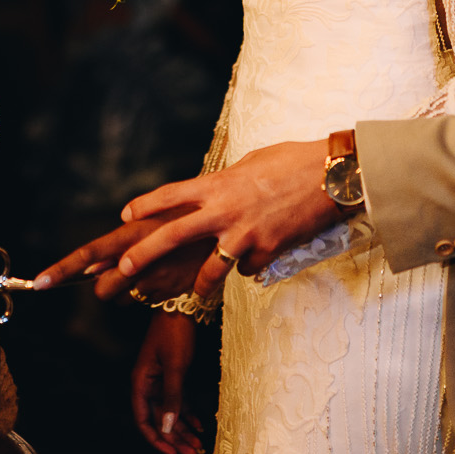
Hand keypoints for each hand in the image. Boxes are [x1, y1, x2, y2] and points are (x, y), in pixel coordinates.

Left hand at [35, 212, 208, 300]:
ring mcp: (159, 278)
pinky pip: (149, 302)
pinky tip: (169, 274)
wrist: (235, 218)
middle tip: (123, 269)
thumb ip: (123, 242)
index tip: (39, 282)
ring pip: (125, 299)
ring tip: (153, 267)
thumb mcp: (153, 217)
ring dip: (130, 290)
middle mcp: (142, 257)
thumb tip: (93, 267)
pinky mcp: (175, 292)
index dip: (61, 269)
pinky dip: (152, 293)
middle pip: (103, 289)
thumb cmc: (188, 214)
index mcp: (132, 232)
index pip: (88, 254)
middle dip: (105, 286)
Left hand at [118, 141, 336, 298]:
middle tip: (122, 269)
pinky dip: (249, 267)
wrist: (332, 176)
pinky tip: (259, 258)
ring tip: (195, 292)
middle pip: (173, 235)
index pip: (170, 195)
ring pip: (210, 270)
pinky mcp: (267, 252)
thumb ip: (227, 183)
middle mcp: (224, 210)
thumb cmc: (292, 161)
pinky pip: (247, 268)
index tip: (125, 214)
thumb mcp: (250, 163)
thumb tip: (215, 191)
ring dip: (201, 284)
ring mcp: (245, 234)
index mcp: (218, 184)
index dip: (145, 205)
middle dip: (144, 254)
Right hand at [131, 313, 201, 453]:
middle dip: (175, 439)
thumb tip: (166, 426)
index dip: (156, 439)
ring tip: (198, 447)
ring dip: (183, 430)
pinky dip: (188, 414)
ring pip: (170, 413)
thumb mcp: (175, 366)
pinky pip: (178, 401)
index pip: (142, 420)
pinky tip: (199, 426)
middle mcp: (148, 384)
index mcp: (141, 382)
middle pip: (158, 419)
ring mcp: (160, 380)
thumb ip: (171, 397)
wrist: (182, 305)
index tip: (172, 453)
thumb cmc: (174, 332)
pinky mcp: (173, 375)